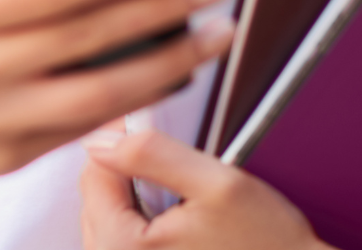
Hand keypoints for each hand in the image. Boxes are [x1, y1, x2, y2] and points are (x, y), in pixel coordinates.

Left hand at [80, 127, 332, 249]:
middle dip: (127, 171)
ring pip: (107, 217)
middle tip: (174, 167)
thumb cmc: (267, 244)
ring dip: (133, 196)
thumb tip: (100, 140)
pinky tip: (174, 221)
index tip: (146, 123)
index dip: (120, 138)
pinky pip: (120, 241)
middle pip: (96, 197)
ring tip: (178, 199)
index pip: (94, 173)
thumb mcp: (218, 185)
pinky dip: (140, 222)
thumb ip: (152, 155)